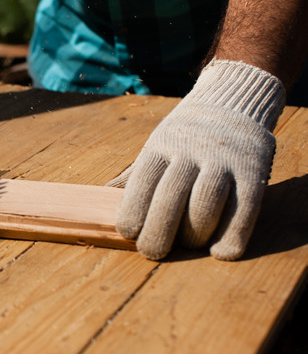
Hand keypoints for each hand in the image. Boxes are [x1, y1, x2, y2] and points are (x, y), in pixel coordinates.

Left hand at [108, 60, 285, 259]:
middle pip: (170, 197)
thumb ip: (132, 177)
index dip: (133, 212)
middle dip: (158, 232)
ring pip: (205, 202)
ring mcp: (223, 160)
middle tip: (152, 252)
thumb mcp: (154, 148)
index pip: (141, 182)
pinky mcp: (253, 169)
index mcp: (160, 146)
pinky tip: (221, 252)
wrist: (232, 100)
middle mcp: (191, 151)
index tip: (129, 234)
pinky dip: (233, 234)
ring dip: (194, 234)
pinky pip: (245, 207)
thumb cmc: (183, 139)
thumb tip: (99, 200)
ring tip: (188, 245)